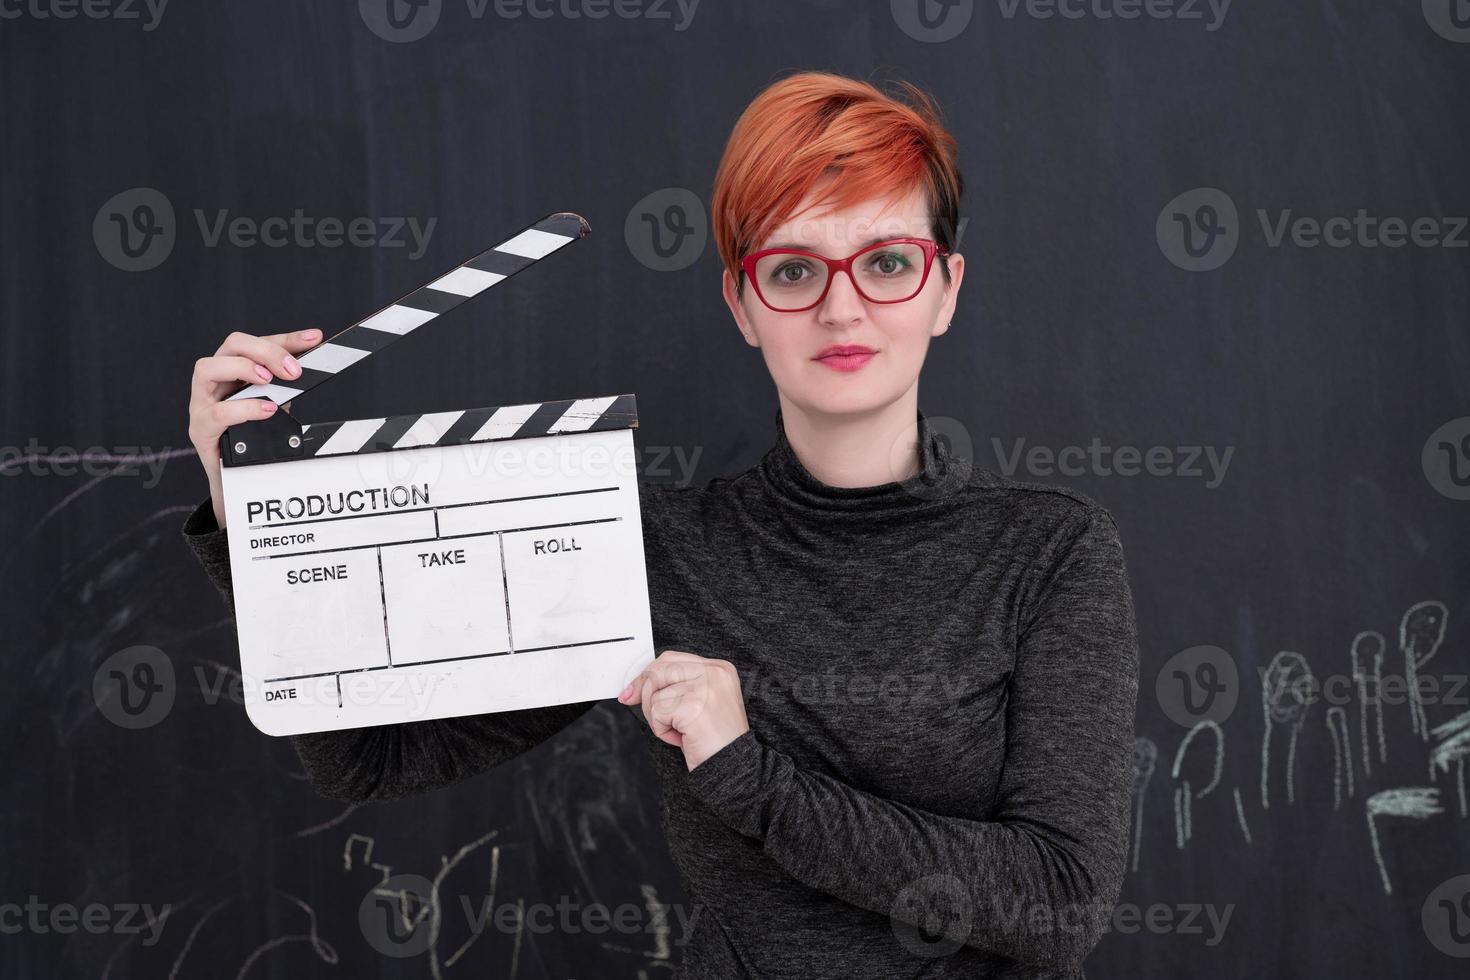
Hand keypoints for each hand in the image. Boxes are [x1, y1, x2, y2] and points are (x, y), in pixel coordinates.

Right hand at [188, 329, 321, 528]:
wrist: (234, 480)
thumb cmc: (252, 438)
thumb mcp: (274, 405)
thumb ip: (287, 385)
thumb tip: (315, 366)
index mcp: (232, 370)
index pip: (256, 342)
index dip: (286, 338)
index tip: (315, 338)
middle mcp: (213, 382)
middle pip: (231, 345)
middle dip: (266, 351)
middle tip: (294, 370)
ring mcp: (200, 404)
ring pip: (207, 368)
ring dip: (243, 368)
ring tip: (269, 380)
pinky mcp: (200, 430)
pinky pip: (217, 412)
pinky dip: (244, 408)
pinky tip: (267, 410)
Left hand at [617, 650, 749, 771]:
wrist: (733, 768)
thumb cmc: (714, 740)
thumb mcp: (696, 705)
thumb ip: (673, 688)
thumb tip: (633, 689)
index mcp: (719, 669)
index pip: (671, 659)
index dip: (648, 675)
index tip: (631, 692)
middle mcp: (715, 673)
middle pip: (659, 671)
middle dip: (645, 694)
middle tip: (649, 714)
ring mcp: (705, 687)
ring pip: (654, 694)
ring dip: (658, 718)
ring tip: (681, 731)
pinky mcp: (693, 705)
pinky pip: (657, 712)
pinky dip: (662, 730)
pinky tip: (682, 738)